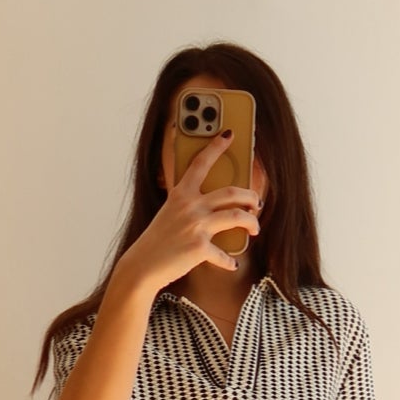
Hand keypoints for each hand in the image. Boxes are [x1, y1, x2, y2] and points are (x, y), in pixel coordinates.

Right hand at [120, 134, 260, 292]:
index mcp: (181, 194)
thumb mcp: (170, 213)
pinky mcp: (199, 248)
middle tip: (257, 203)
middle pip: (231, 192)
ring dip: (252, 222)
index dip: (216, 146)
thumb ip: (188, 205)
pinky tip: (233, 263)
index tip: (228, 135)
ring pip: (237, 216)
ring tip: (255, 227)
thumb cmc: (157, 241)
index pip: (200, 163)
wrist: (143, 265)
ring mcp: (196, 226)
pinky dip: (231, 261)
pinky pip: (224, 254)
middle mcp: (190, 206)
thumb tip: (214, 208)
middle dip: (250, 196)